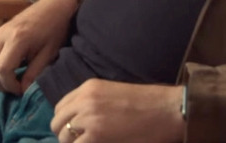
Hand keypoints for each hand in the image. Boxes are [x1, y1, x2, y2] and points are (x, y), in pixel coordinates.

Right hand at [0, 0, 77, 93]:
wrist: (52, 7)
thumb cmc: (54, 29)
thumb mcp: (49, 53)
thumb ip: (35, 73)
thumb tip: (23, 90)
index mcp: (17, 39)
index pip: (2, 69)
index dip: (10, 85)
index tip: (22, 90)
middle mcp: (1, 35)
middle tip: (14, 88)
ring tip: (8, 81)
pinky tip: (4, 71)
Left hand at [51, 79, 184, 142]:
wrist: (167, 110)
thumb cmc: (149, 103)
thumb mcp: (114, 93)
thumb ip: (94, 103)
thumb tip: (81, 121)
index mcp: (88, 88)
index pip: (61, 107)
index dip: (66, 122)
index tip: (75, 132)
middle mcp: (84, 100)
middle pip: (57, 123)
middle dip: (65, 136)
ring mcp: (88, 118)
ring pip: (63, 137)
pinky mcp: (96, 136)